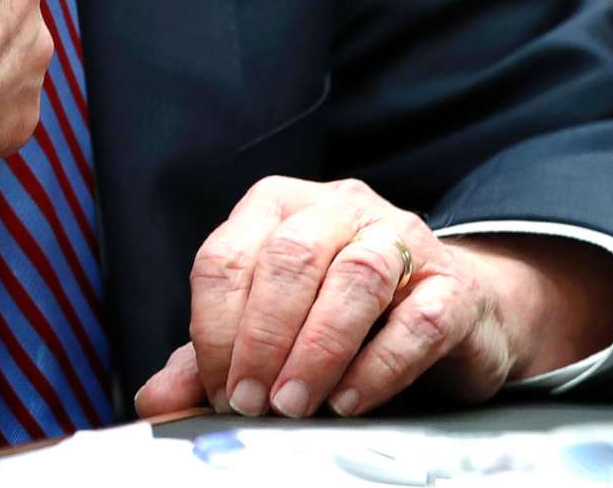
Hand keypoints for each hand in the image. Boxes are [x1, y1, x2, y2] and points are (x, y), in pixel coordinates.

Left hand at [131, 177, 612, 421]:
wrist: (455, 313)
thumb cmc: (346, 315)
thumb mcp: (271, 328)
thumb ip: (214, 355)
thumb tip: (157, 400)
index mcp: (280, 208)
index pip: (226, 255)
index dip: (213, 327)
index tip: (217, 388)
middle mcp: (341, 209)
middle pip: (289, 257)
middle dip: (262, 337)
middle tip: (252, 402)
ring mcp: (403, 239)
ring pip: (357, 276)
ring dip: (317, 348)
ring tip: (295, 405)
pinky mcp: (455, 286)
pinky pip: (419, 317)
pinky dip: (379, 364)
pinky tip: (349, 400)